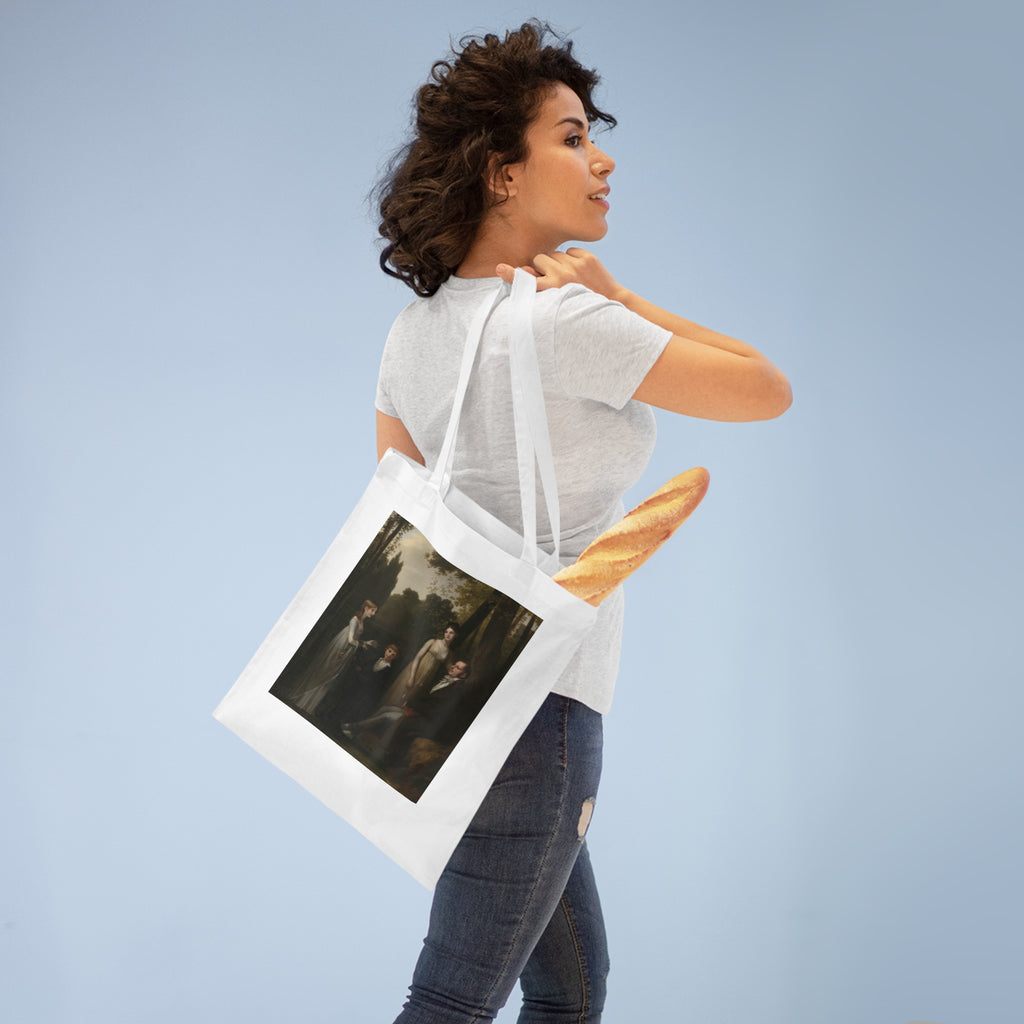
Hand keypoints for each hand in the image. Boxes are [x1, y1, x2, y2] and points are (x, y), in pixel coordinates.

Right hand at [496, 248, 627, 302]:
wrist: (610, 300)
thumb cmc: (579, 303)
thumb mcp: (558, 300)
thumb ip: (540, 285)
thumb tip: (523, 271)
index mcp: (553, 290)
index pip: (528, 281)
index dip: (511, 275)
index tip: (499, 269)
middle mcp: (563, 277)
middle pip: (539, 259)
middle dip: (543, 266)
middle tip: (554, 279)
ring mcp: (576, 266)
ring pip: (554, 254)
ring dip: (557, 262)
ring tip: (568, 277)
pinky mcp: (587, 257)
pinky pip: (569, 250)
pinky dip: (572, 258)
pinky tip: (579, 271)